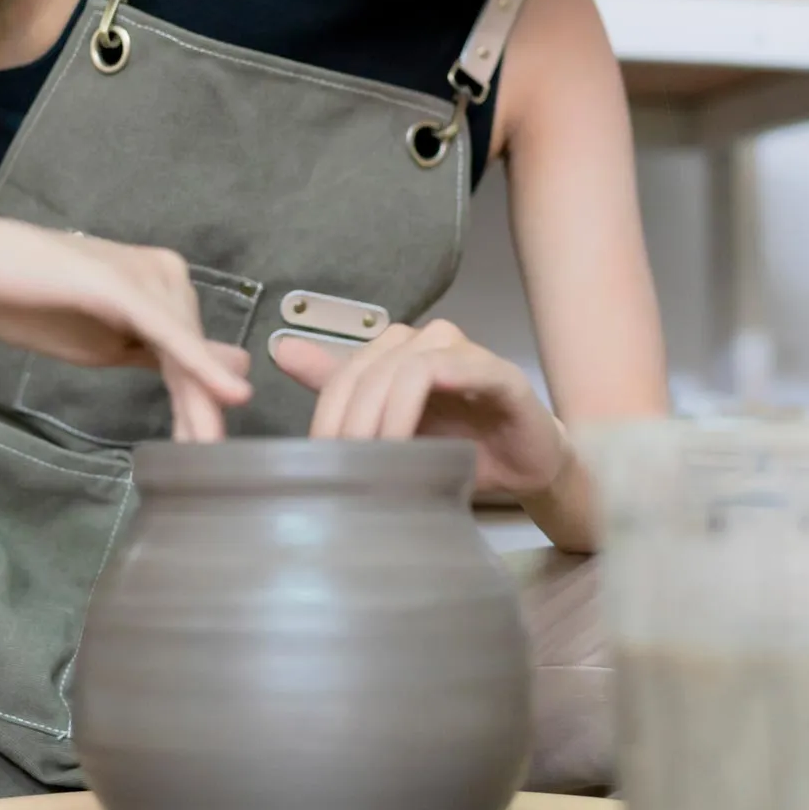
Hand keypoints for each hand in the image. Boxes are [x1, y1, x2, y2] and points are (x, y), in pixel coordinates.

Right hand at [0, 196, 250, 440]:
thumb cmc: (29, 302)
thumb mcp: (100, 344)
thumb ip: (152, 357)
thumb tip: (209, 379)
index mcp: (161, 289)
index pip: (189, 354)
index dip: (202, 402)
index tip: (210, 450)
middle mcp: (165, 275)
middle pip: (192, 353)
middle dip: (203, 409)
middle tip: (215, 460)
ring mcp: (145, 276)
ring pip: (184, 348)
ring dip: (201, 401)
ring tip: (210, 449)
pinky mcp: (121, 283)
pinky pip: (166, 332)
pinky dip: (196, 365)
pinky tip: (226, 394)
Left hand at [272, 319, 565, 499]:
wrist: (527, 469)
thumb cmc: (460, 450)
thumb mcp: (392, 431)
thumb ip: (340, 391)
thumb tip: (280, 350)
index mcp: (397, 352)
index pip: (343, 374)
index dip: (325, 414)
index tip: (318, 460)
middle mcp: (425, 340)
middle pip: (364, 370)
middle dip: (347, 422)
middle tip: (343, 467)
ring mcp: (460, 350)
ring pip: (396, 367)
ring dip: (377, 417)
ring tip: (373, 461)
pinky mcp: (494, 369)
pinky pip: (436, 371)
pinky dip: (410, 406)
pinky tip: (404, 443)